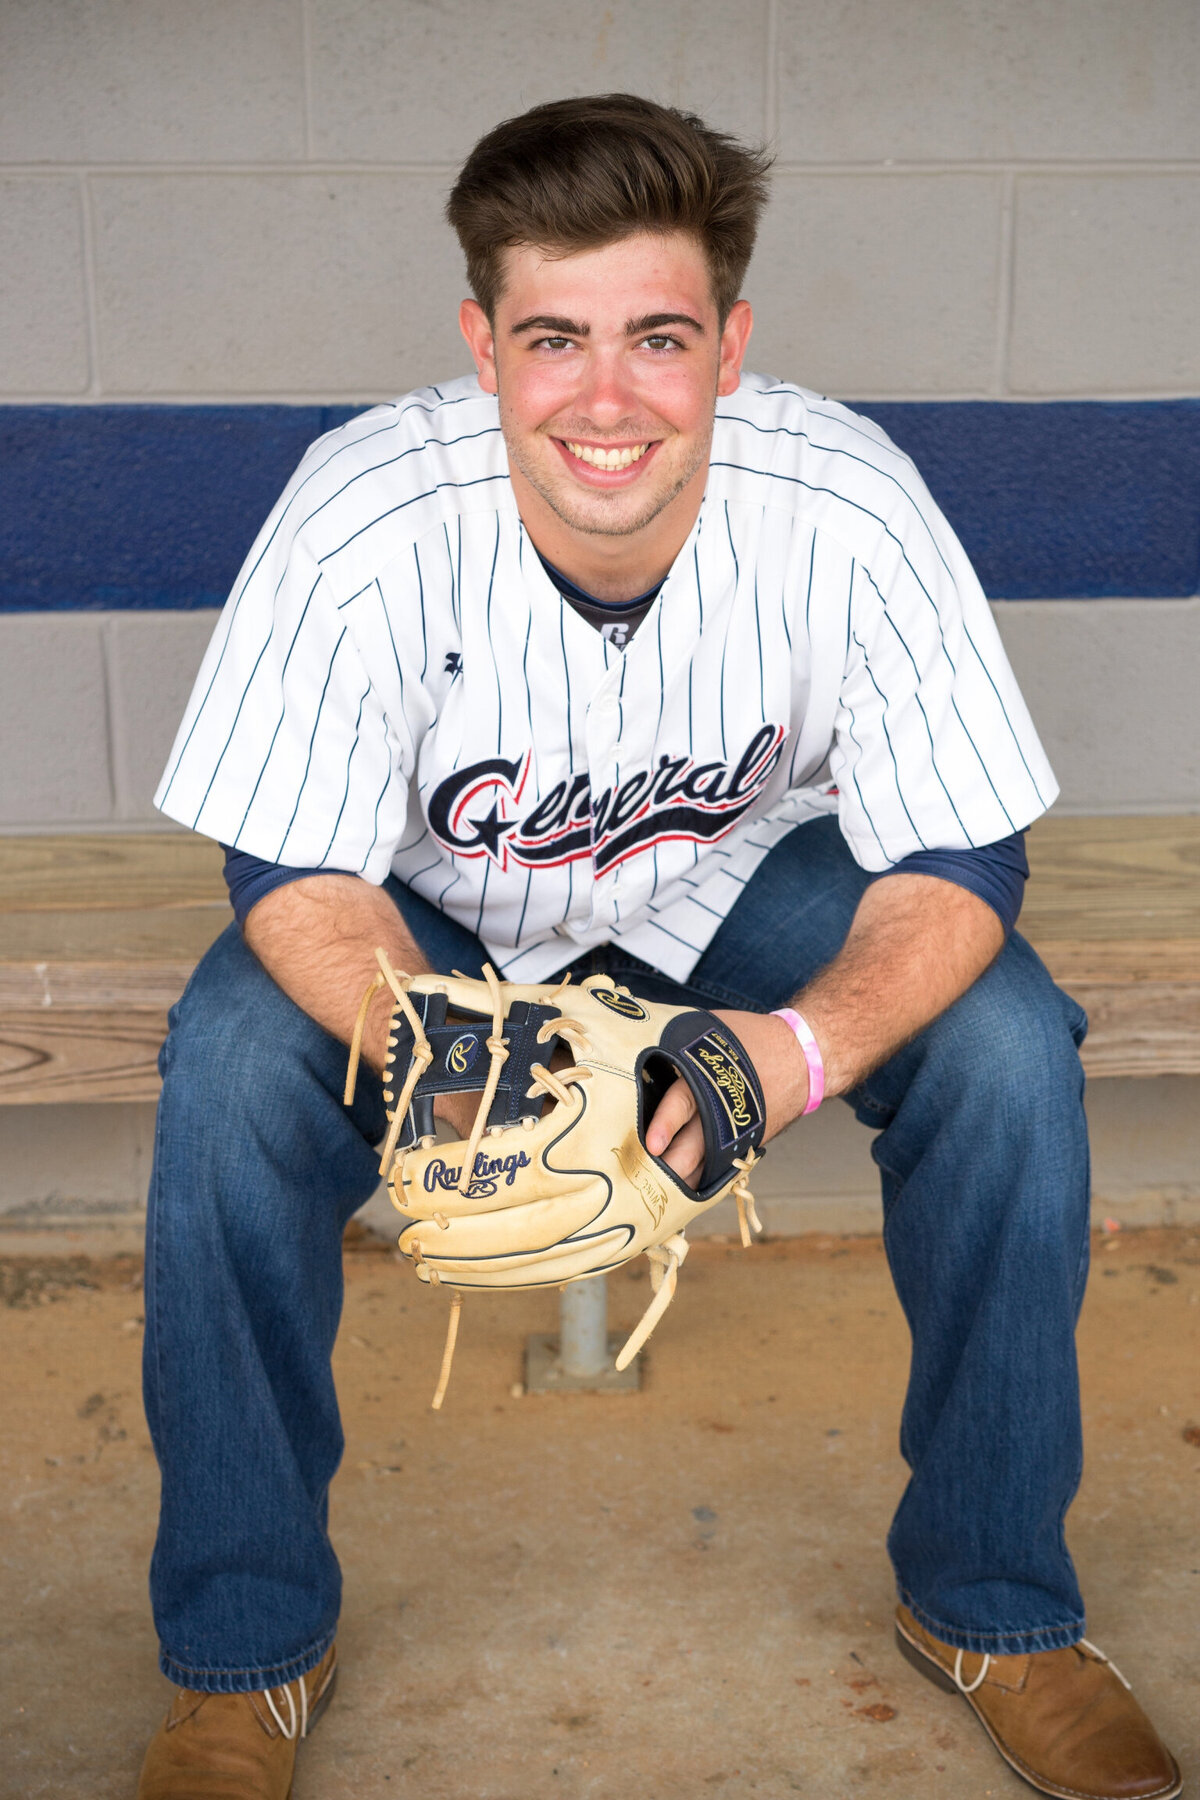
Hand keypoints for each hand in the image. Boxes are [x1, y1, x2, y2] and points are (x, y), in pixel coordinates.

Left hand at [644, 1009, 811, 1187]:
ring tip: (657, 1196)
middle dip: (669, 1167)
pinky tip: (682, 1192)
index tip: (652, 1143)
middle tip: (644, 1184)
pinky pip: (718, 1168)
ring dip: (682, 1180)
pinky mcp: (743, 1145)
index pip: (684, 1101)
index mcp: (711, 1078)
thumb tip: (629, 1039)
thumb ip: (674, 1045)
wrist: (802, 1056)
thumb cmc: (747, 1039)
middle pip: (694, 1146)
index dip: (666, 1123)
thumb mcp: (707, 1032)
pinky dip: (700, 1179)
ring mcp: (735, 1132)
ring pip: (705, 1165)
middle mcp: (723, 1110)